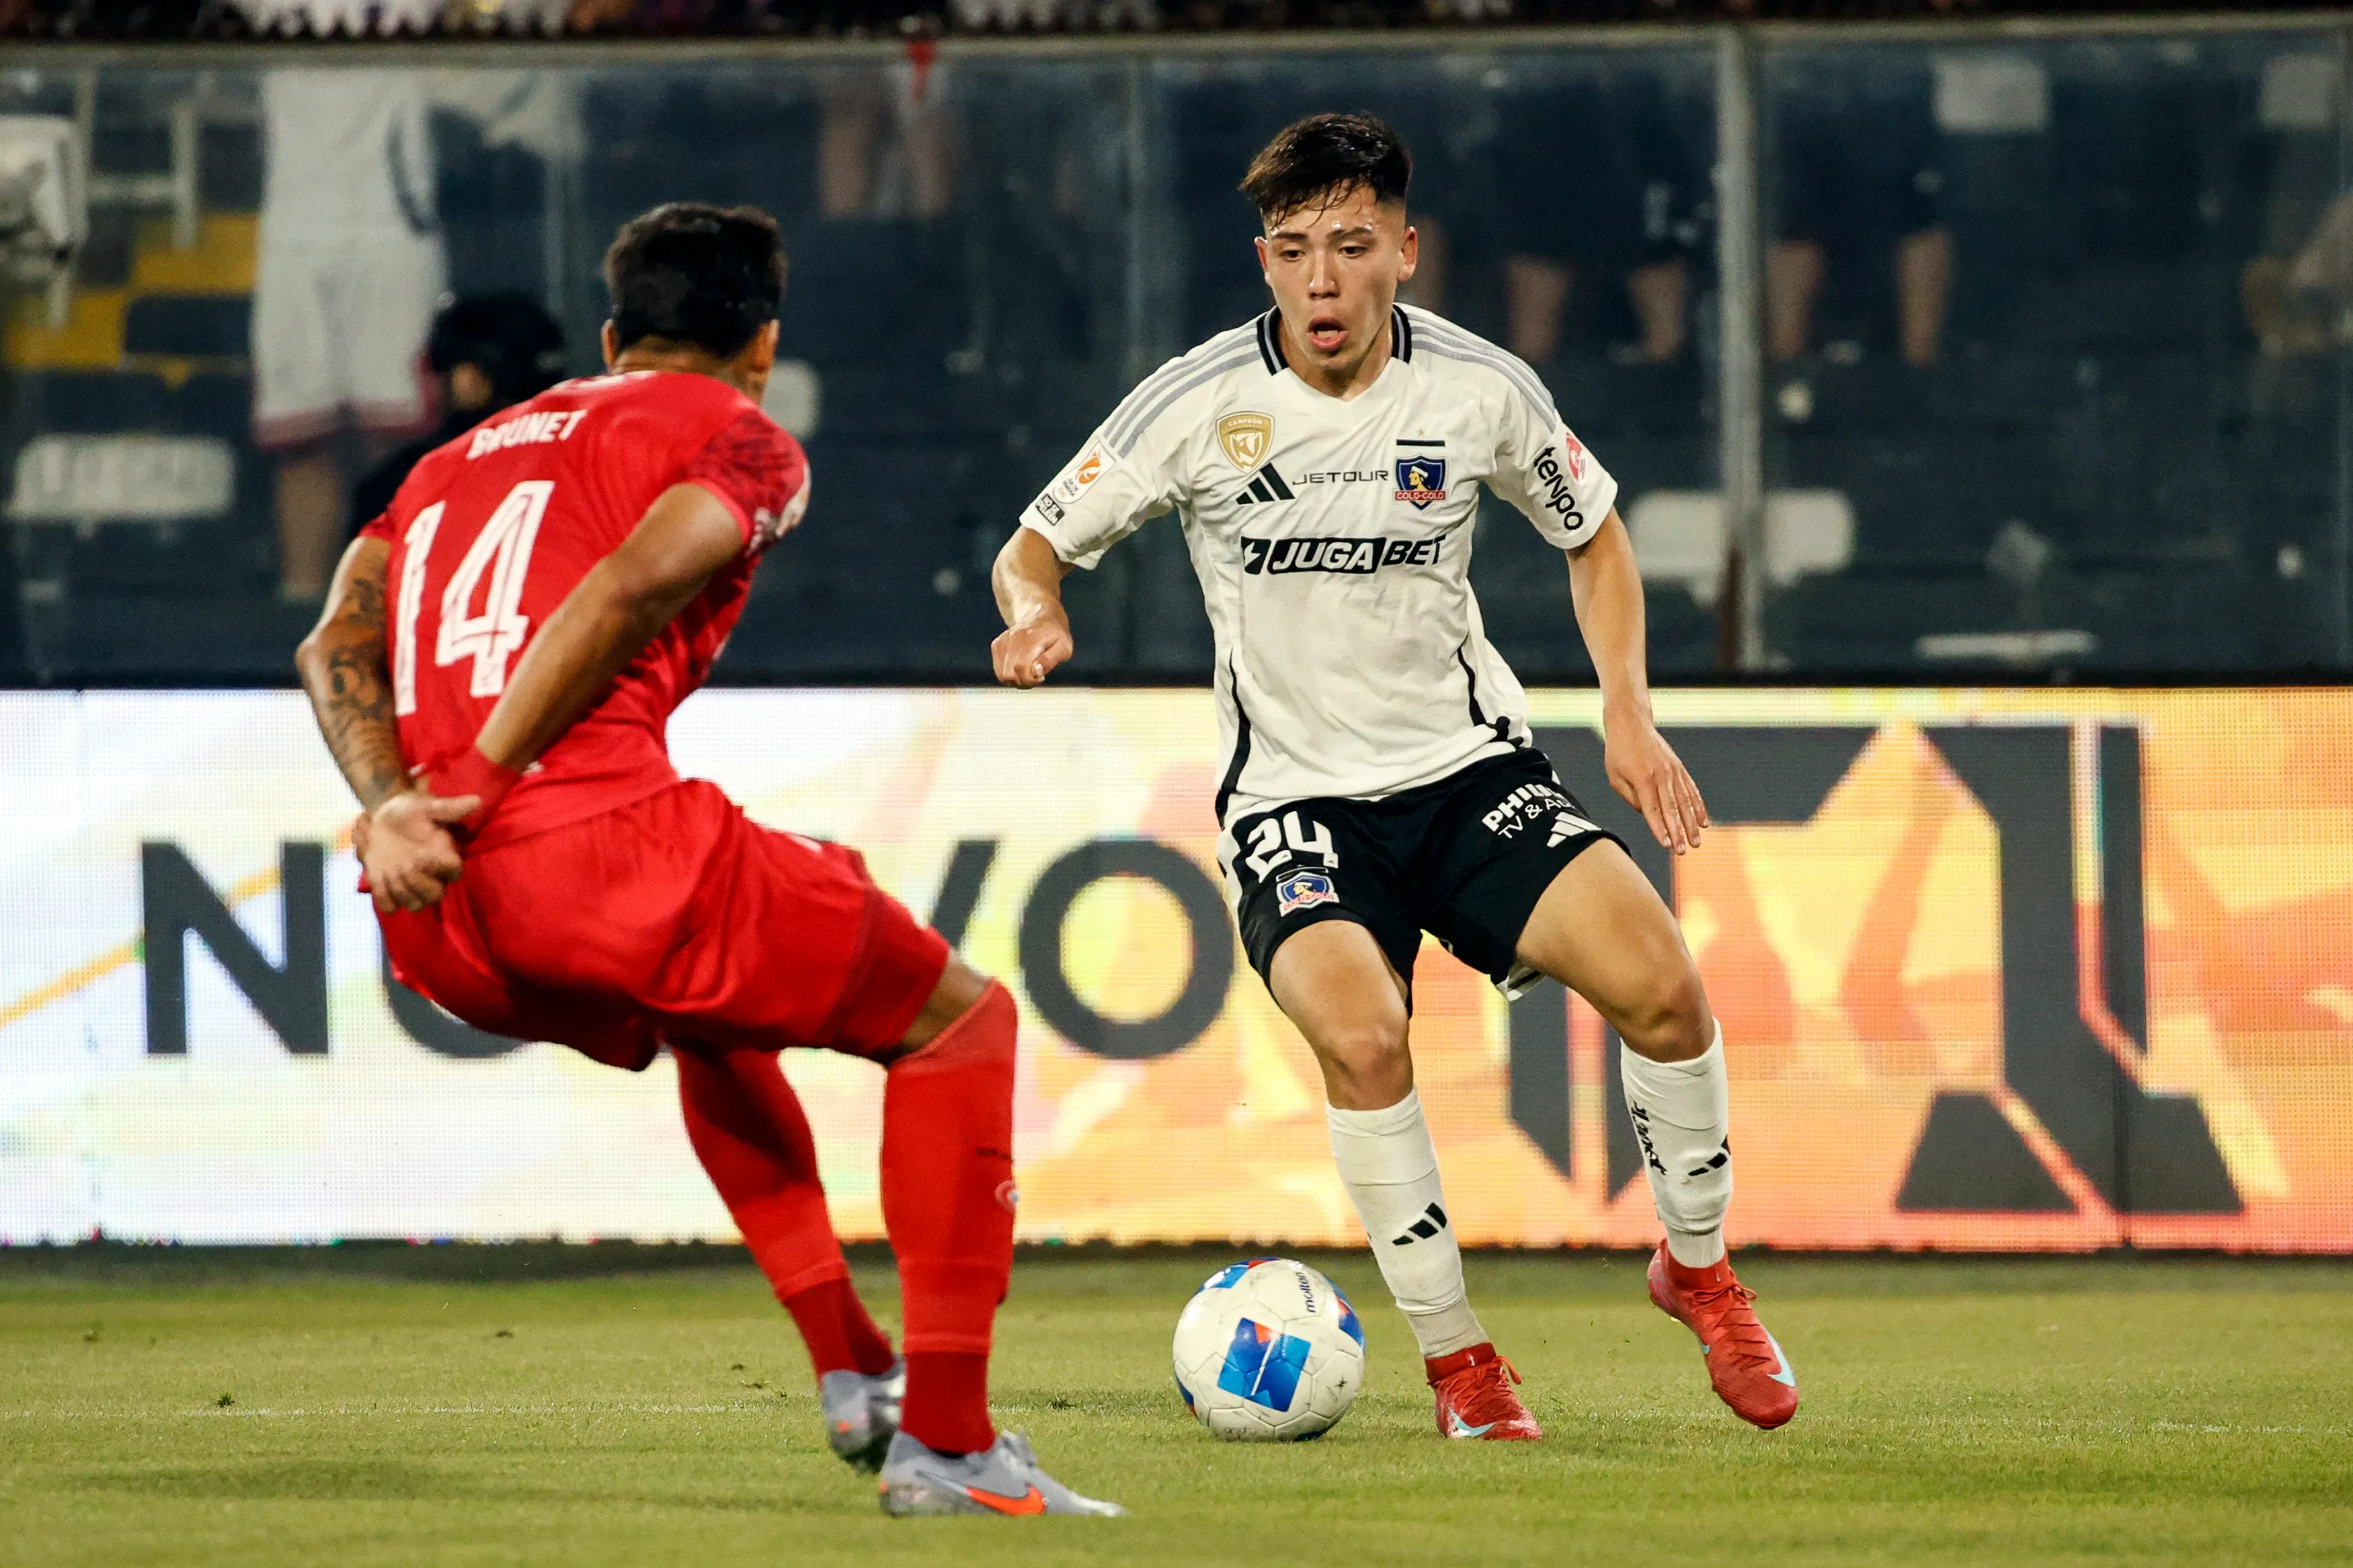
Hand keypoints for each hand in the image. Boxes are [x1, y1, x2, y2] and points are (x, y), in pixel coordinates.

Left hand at [358, 787, 480, 912]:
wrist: (382, 819)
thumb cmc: (409, 812)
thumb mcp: (426, 806)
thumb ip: (449, 808)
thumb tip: (477, 801)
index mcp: (444, 856)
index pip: (455, 872)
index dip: (439, 867)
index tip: (422, 853)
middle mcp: (433, 876)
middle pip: (435, 896)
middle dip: (416, 881)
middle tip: (403, 863)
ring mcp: (412, 886)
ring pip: (415, 905)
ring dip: (399, 889)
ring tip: (390, 869)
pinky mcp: (391, 891)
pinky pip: (390, 907)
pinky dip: (384, 896)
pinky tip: (380, 877)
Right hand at [991, 616, 1073, 687]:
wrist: (1040, 616)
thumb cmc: (1054, 634)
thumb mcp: (1064, 647)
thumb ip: (1050, 660)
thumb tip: (1036, 672)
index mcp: (1030, 639)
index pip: (1021, 668)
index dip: (1030, 679)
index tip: (1041, 676)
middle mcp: (1013, 638)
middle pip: (1009, 674)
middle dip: (1023, 682)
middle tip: (1035, 677)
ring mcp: (1002, 642)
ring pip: (1002, 675)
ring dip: (1016, 680)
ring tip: (1029, 672)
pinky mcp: (997, 646)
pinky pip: (999, 670)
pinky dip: (1010, 674)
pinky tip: (1021, 667)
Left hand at [1604, 711, 1707, 854]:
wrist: (1631, 724)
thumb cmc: (1618, 753)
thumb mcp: (1615, 777)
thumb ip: (1630, 798)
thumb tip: (1647, 814)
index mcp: (1642, 779)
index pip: (1652, 810)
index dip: (1660, 829)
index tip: (1666, 845)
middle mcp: (1661, 775)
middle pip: (1671, 809)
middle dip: (1678, 832)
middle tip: (1682, 851)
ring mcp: (1673, 771)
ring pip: (1685, 802)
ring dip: (1691, 824)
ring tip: (1696, 842)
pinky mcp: (1679, 768)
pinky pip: (1691, 790)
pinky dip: (1698, 807)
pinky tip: (1704, 822)